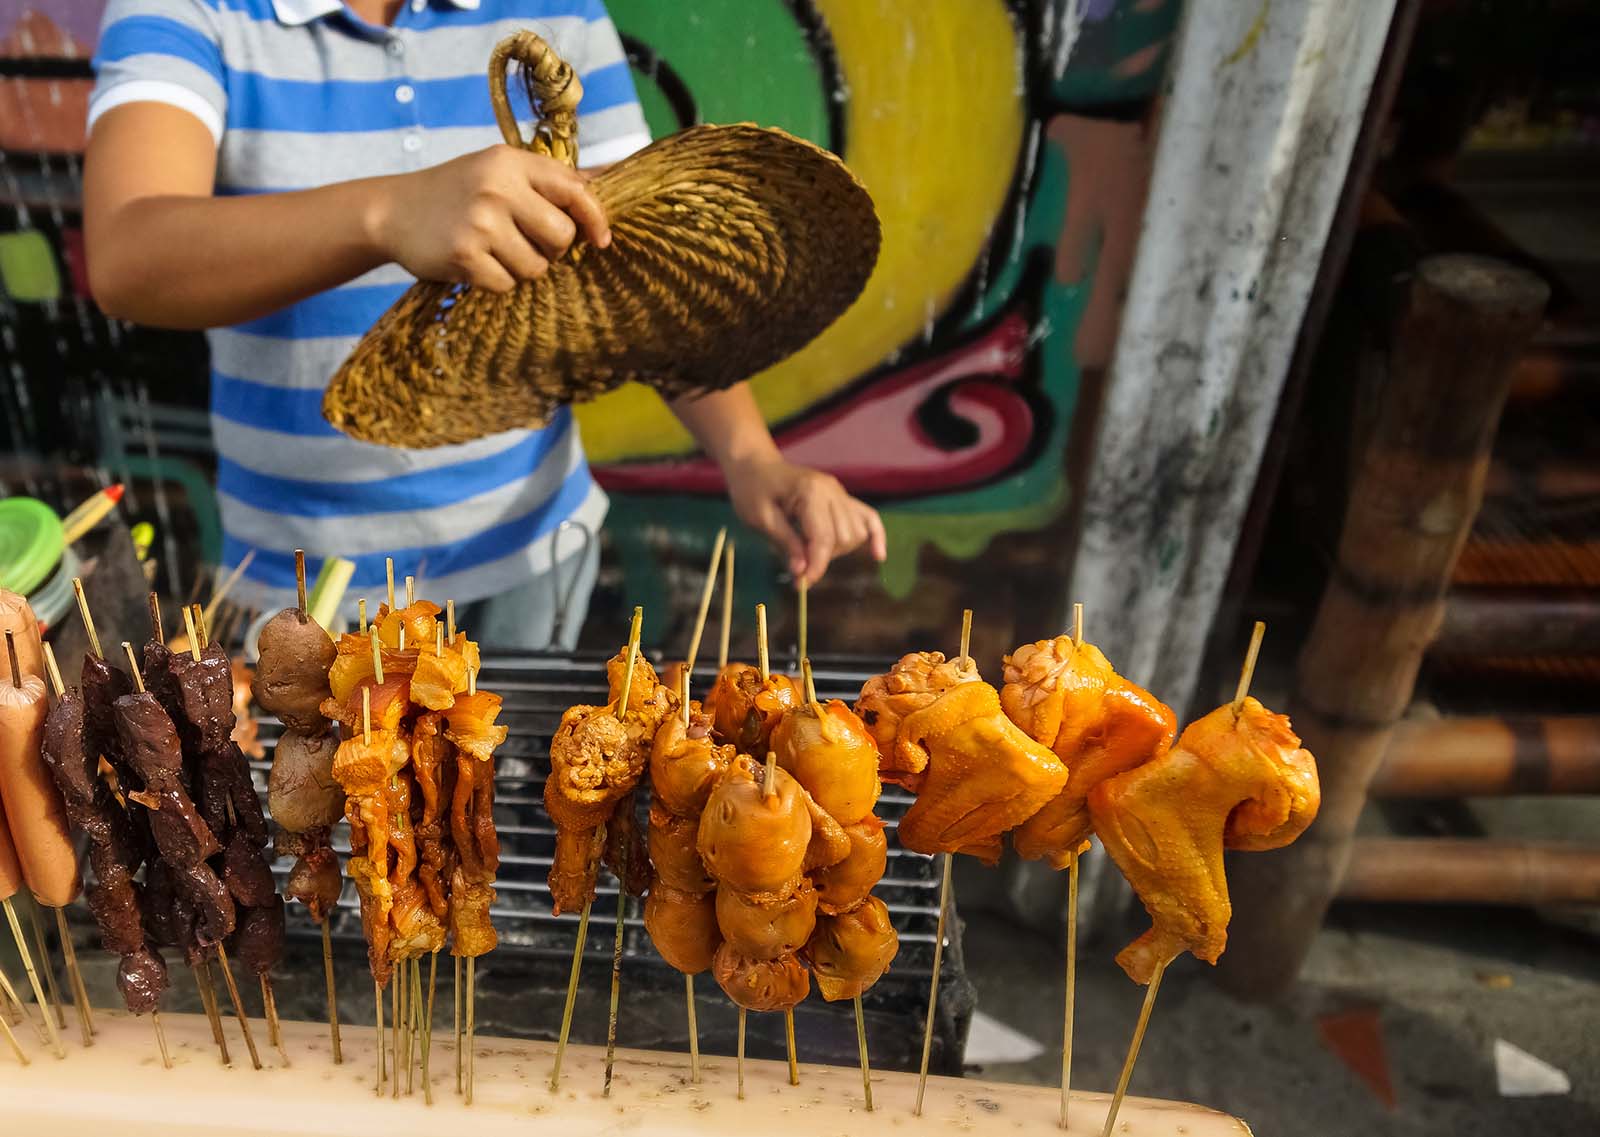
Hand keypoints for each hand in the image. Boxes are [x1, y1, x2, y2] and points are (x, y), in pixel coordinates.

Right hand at [367, 144, 608, 291]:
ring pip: (537, 267)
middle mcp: (497, 187)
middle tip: (523, 241)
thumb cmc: (458, 192)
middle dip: (551, 249)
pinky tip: (476, 263)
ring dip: (521, 268)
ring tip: (494, 250)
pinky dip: (496, 281)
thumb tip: (613, 175)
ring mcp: (480, 221)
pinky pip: (507, 285)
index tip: (601, 240)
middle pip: (561, 237)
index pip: (575, 190)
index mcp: (511, 162)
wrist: (392, 211)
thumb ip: (551, 179)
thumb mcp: (500, 171)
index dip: (595, 219)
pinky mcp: (464, 255)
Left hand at [724, 456, 886, 584]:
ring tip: (812, 551)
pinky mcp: (842, 497)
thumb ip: (785, 543)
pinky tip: (878, 555)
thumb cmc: (752, 490)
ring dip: (838, 550)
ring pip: (855, 533)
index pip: (824, 538)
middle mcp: (831, 491)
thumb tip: (802, 571)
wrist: (755, 465)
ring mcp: (840, 493)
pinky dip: (876, 536)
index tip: (801, 584)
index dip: (816, 566)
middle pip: (843, 537)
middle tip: (798, 565)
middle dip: (823, 558)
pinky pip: (869, 517)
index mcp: (810, 492)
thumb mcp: (759, 518)